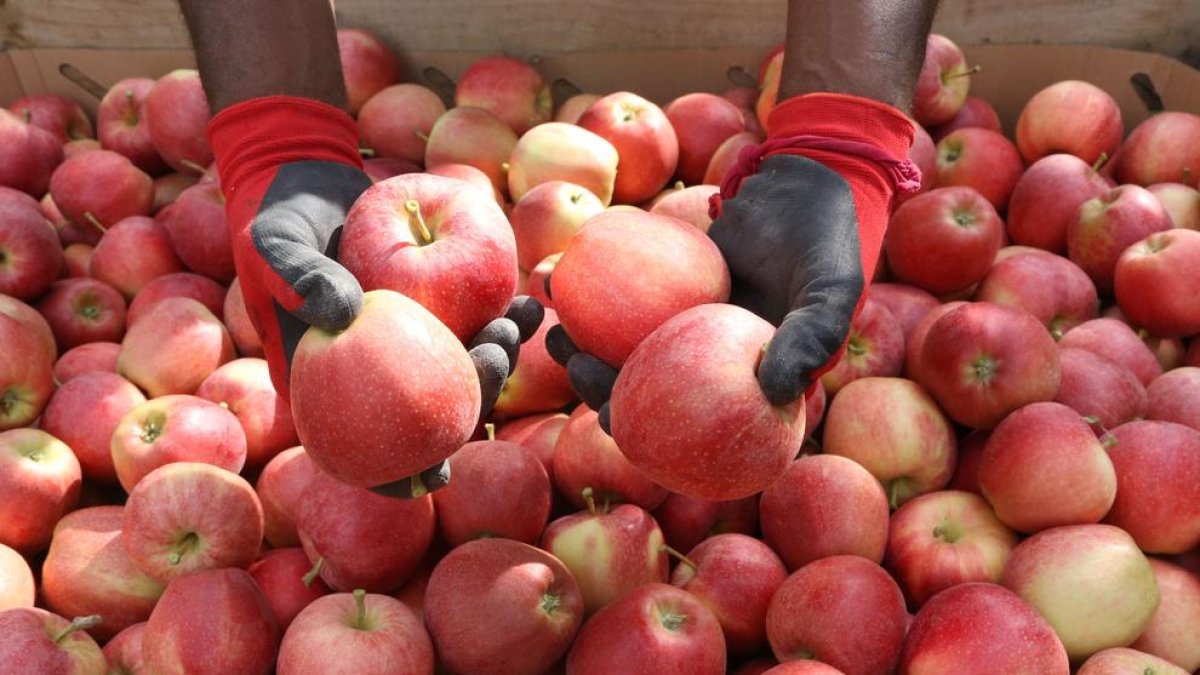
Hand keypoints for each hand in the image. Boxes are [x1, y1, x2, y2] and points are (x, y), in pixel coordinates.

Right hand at [212, 97, 544, 497]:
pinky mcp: (434, 311)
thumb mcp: (274, 245)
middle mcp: (372, 374)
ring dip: (495, 359)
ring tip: (515, 320)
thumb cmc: (274, 220)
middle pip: (429, 417)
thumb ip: (299, 276)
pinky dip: (502, 318)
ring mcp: (407, 346)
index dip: (398, 477)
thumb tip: (345, 313)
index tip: (437, 476)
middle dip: (472, 401)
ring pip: (459, 376)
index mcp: (325, 384)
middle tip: (496, 355)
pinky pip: (473, 326)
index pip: (361, 453)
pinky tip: (528, 302)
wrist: (303, 179)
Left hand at [546, 93, 918, 427]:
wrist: (813, 179)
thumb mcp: (834, 289)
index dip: (649, 432)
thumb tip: (774, 391)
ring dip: (588, 344)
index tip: (607, 421)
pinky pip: (630, 300)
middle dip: (602, 385)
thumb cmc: (831, 239)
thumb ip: (812, 337)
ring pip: (630, 345)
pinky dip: (598, 295)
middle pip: (652, 388)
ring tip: (554, 330)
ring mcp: (692, 324)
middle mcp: (719, 361)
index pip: (696, 424)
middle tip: (569, 361)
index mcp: (754, 382)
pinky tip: (560, 282)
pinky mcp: (673, 287)